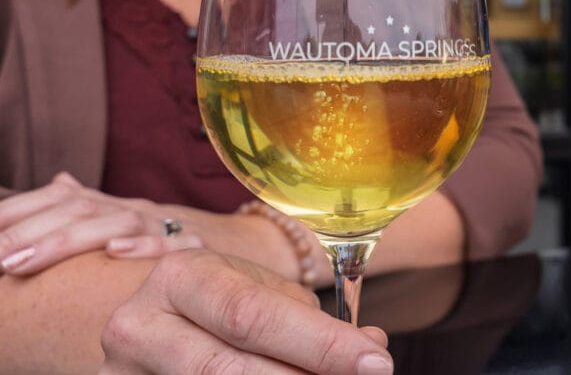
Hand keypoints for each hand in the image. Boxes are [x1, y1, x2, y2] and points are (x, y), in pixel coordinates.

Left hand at [0, 173, 201, 276]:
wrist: (242, 245)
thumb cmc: (173, 240)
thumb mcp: (127, 222)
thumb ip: (92, 205)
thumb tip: (57, 181)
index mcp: (115, 206)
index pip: (61, 199)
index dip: (19, 212)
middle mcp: (137, 210)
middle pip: (80, 210)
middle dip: (30, 232)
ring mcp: (167, 225)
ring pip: (116, 224)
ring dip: (65, 242)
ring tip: (24, 263)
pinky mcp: (198, 245)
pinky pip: (174, 244)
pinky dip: (145, 247)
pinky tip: (116, 252)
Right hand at [99, 250, 392, 373]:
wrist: (157, 326)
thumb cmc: (224, 309)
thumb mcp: (266, 298)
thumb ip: (315, 322)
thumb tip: (374, 348)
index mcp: (179, 276)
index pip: (254, 316)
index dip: (320, 344)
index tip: (377, 362)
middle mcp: (137, 325)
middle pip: (227, 370)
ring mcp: (121, 374)